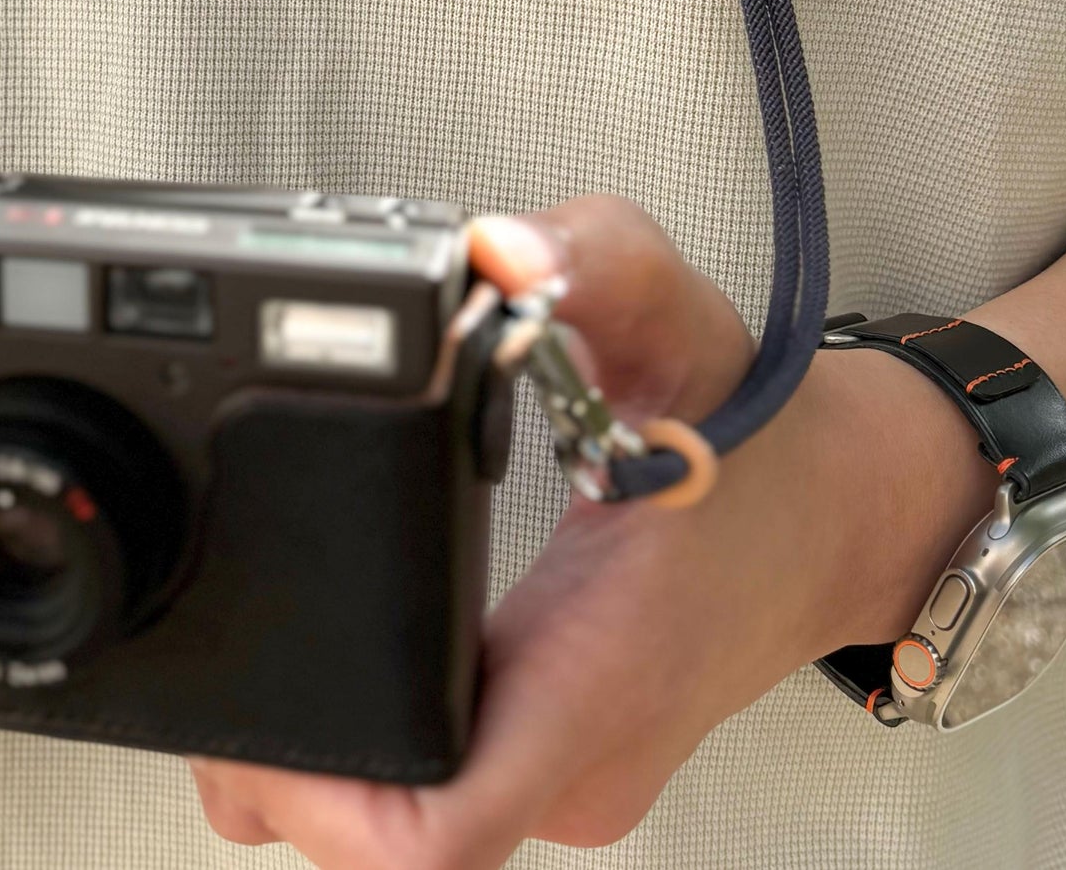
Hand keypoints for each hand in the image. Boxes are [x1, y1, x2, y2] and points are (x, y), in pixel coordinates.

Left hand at [189, 195, 995, 867]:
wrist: (843, 512)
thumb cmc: (767, 442)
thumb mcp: (679, 317)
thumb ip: (589, 259)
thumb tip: (490, 253)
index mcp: (597, 670)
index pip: (441, 831)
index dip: (321, 802)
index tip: (255, 720)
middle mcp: (577, 752)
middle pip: (383, 842)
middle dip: (283, 770)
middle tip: (222, 656)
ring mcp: (570, 769)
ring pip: (400, 831)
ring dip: (318, 768)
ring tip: (264, 660)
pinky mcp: (559, 757)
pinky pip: (433, 792)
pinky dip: (367, 751)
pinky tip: (336, 670)